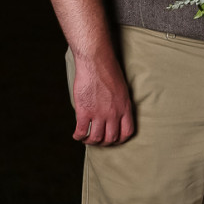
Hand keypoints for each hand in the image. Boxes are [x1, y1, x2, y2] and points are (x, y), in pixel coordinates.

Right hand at [42, 0, 135, 146]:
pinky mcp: (84, 111)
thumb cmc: (108, 70)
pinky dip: (78, 136)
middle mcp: (114, 113)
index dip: (120, 139)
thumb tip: (115, 112)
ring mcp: (99, 114)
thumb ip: (119, 102)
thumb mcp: (121, 88)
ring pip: (96, 138)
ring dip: (90, 141)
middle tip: (97, 140)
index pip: (127, 132)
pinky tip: (76, 135)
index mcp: (125, 107)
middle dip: (104, 142)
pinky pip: (81, 131)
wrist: (96, 60)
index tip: (113, 139)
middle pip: (111, 138)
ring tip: (86, 139)